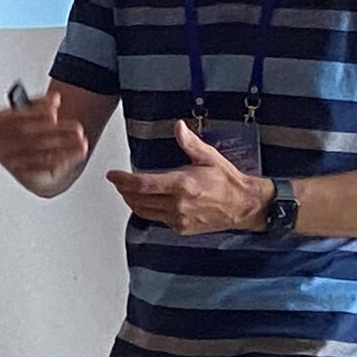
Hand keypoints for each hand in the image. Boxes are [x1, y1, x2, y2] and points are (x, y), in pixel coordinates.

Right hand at [0, 90, 88, 193]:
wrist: (20, 156)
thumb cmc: (24, 128)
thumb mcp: (28, 111)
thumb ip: (41, 103)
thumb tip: (55, 99)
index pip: (15, 119)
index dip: (35, 114)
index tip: (53, 111)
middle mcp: (0, 145)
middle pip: (31, 138)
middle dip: (56, 132)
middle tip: (76, 128)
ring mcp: (11, 162)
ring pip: (41, 154)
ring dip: (65, 147)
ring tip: (81, 140)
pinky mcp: (25, 175)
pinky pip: (46, 168)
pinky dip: (63, 159)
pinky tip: (77, 152)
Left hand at [105, 120, 272, 235]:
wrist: (244, 206)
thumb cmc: (228, 181)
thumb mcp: (209, 157)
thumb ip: (190, 143)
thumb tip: (178, 127)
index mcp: (182, 185)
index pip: (144, 184)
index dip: (123, 180)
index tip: (112, 175)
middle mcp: (178, 205)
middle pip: (139, 200)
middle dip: (124, 190)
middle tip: (118, 182)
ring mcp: (179, 219)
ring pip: (145, 212)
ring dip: (133, 202)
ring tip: (128, 191)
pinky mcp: (182, 228)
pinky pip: (157, 219)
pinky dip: (148, 210)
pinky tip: (148, 202)